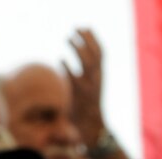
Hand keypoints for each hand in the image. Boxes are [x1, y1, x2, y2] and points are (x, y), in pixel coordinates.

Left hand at [64, 29, 106, 146]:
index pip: (101, 52)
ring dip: (77, 48)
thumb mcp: (92, 85)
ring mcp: (89, 86)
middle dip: (86, 39)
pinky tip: (60, 59)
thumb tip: (75, 53)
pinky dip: (67, 66)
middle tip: (75, 29)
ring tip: (68, 38)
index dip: (94, 39)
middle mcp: (97, 79)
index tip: (85, 28)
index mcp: (101, 75)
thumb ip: (87, 70)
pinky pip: (73, 77)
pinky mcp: (80, 95)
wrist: (93, 127)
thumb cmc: (89, 105)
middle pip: (95, 53)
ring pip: (87, 62)